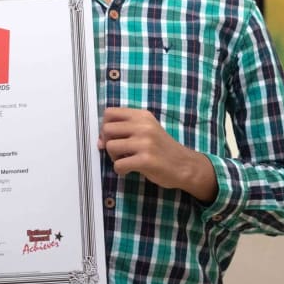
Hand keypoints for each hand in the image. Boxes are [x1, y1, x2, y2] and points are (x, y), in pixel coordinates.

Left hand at [98, 107, 216, 201]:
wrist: (184, 165)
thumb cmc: (162, 148)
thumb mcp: (147, 130)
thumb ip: (125, 130)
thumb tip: (99, 141)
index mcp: (142, 116)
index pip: (110, 113)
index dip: (105, 126)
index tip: (112, 137)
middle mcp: (143, 126)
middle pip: (107, 129)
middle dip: (107, 142)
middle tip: (119, 151)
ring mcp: (145, 143)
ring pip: (110, 146)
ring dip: (113, 157)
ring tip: (125, 160)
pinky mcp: (146, 160)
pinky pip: (118, 165)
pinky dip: (120, 170)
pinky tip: (129, 170)